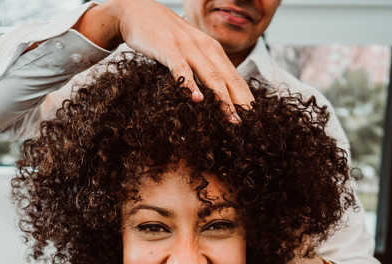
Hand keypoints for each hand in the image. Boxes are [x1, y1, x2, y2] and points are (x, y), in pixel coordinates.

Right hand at [73, 0, 253, 121]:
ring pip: (210, 77)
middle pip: (228, 79)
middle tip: (250, 124)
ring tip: (232, 119)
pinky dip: (190, 84)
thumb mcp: (188, 49)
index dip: (246, 98)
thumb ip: (201, 66)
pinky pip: (181, 69)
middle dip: (241, 103)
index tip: (255, 118)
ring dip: (222, 100)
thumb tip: (213, 92)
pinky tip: (196, 99)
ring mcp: (187, 47)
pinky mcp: (168, 48)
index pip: (235, 77)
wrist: (136, 11)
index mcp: (212, 49)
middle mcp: (205, 47)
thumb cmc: (162, 34)